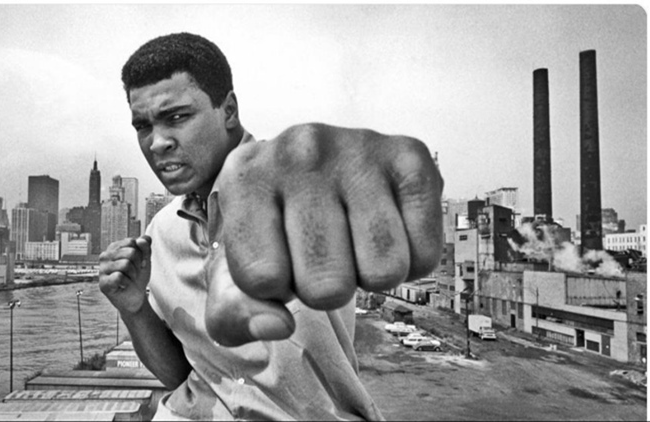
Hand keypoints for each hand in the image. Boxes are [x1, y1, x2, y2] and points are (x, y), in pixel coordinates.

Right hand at [98, 236, 151, 314]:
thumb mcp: (145, 259)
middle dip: (138, 265)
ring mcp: (102, 269)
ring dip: (133, 275)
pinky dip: (127, 283)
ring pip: (126, 264)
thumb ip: (146, 247)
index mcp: (114, 247)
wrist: (136, 297)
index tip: (140, 263)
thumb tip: (142, 239)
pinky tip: (123, 286)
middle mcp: (105, 256)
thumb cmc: (138, 276)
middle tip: (135, 274)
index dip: (141, 254)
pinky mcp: (103, 283)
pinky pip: (119, 277)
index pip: (132, 242)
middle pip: (131, 252)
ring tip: (129, 279)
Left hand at [208, 123, 443, 345]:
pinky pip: (425, 254)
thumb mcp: (237, 276)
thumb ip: (235, 316)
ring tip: (351, 241)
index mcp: (245, 177)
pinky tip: (387, 230)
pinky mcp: (409, 155)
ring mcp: (357, 147)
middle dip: (325, 289)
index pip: (263, 279)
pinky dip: (410, 262)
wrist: (312, 176)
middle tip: (319, 253)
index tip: (276, 258)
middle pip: (327, 284)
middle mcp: (299, 151)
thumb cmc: (273, 233)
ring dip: (370, 275)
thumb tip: (278, 326)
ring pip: (383, 270)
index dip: (275, 288)